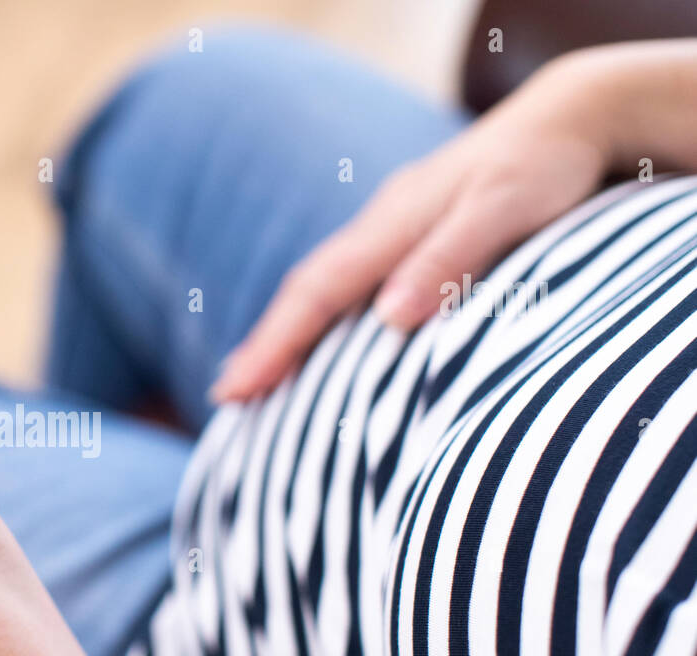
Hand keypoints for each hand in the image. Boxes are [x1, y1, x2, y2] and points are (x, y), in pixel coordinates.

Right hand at [210, 49, 617, 401]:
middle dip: (265, 343)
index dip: (273, 343)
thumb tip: (387, 318)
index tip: (233, 389)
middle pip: (305, 291)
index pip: (314, 293)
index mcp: (390, 224)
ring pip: (324, 286)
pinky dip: (324, 314)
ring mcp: (392, 229)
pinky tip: (322, 335)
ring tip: (258, 377)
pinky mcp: (411, 235)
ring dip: (288, 331)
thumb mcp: (502, 208)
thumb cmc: (543, 165)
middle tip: (227, 396)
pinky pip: (350, 281)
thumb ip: (446, 260)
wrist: (571, 115)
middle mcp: (380, 227)